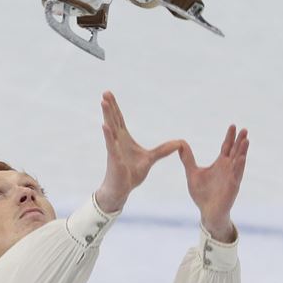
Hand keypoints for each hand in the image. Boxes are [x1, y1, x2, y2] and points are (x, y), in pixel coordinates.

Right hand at [95, 91, 180, 213]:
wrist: (121, 190)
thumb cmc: (131, 174)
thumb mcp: (150, 159)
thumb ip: (162, 150)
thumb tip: (179, 143)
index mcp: (124, 138)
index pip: (119, 119)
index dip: (115, 107)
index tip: (110, 95)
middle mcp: (117, 140)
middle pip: (113, 119)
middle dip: (110, 106)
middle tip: (106, 92)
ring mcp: (114, 148)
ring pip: (110, 128)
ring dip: (107, 115)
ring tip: (103, 102)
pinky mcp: (114, 158)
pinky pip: (111, 145)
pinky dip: (108, 135)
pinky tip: (105, 126)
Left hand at [178, 125, 248, 242]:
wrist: (207, 212)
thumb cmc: (201, 194)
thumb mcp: (192, 172)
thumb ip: (187, 159)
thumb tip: (180, 143)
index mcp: (220, 164)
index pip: (226, 147)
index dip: (230, 137)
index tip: (233, 125)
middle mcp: (228, 168)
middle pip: (235, 151)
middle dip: (240, 140)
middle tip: (244, 129)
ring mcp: (231, 177)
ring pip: (239, 161)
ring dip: (243, 151)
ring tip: (246, 140)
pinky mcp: (233, 186)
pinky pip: (237, 174)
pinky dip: (240, 166)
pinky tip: (242, 157)